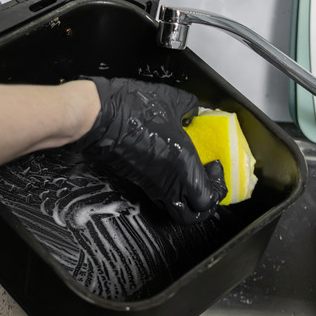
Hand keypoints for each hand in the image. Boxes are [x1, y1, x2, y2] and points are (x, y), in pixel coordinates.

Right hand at [72, 77, 226, 223]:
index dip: (218, 187)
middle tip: (209, 183)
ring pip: (174, 208)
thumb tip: (194, 110)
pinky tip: (173, 168)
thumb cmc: (132, 108)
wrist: (98, 116)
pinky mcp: (138, 180)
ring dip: (188, 199)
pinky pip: (161, 195)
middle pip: (192, 216)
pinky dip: (172, 189)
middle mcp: (168, 182)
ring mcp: (151, 184)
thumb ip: (190, 107)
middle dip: (205, 205)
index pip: (208, 199)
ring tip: (193, 178)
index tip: (216, 167)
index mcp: (183, 166)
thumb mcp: (172, 99)